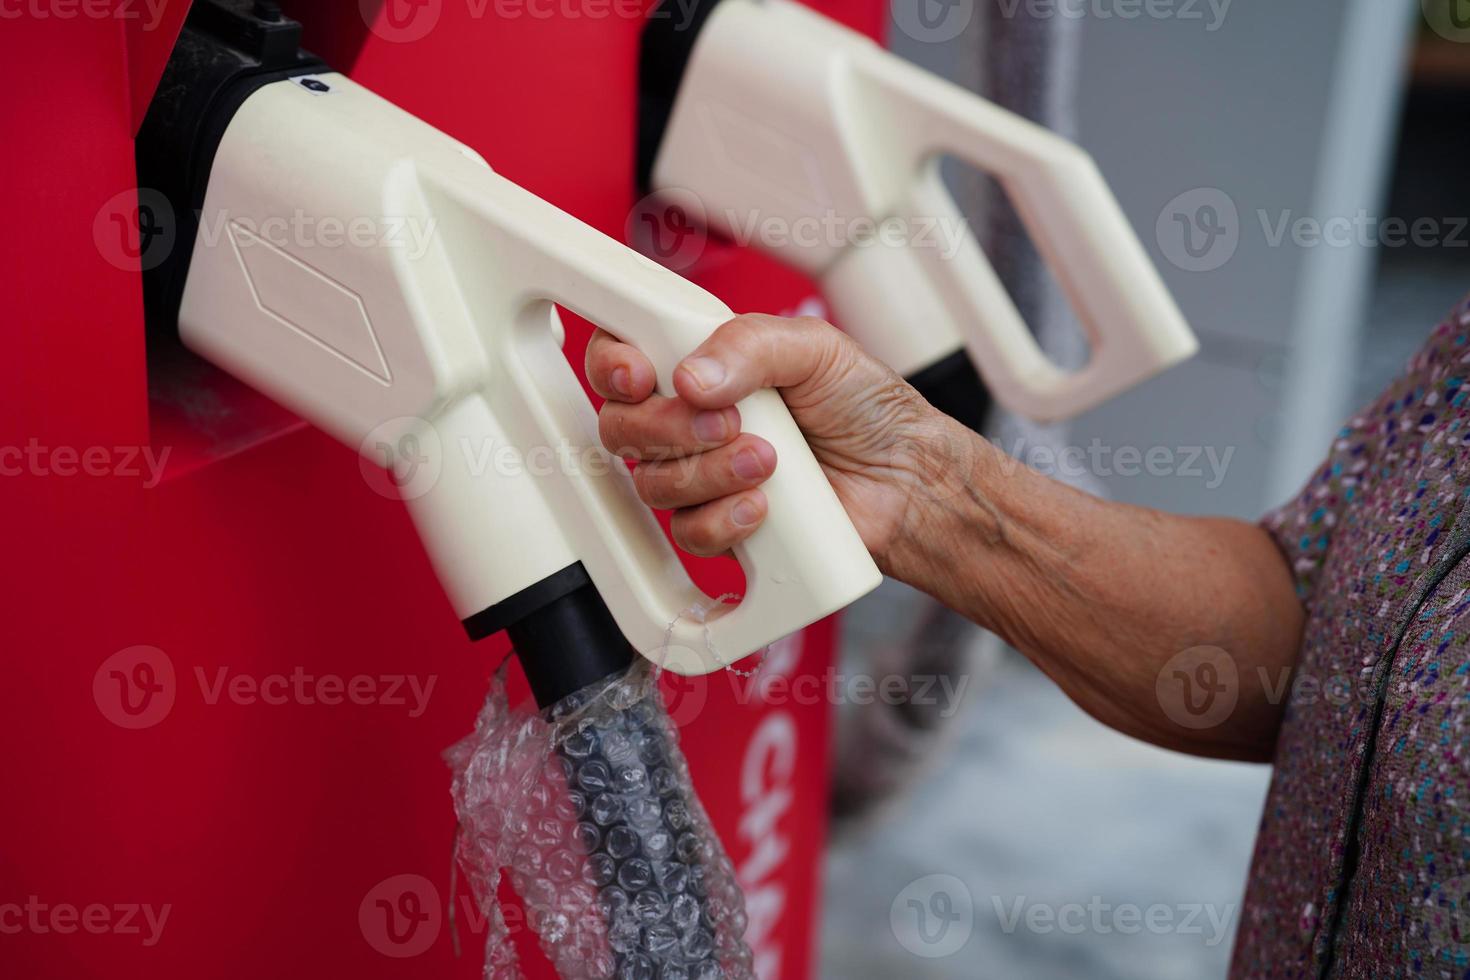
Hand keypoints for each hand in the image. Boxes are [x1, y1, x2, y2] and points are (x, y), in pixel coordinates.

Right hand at [586, 313, 973, 569]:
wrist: (906, 480)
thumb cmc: (866, 408)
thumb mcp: (816, 348)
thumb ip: (750, 344)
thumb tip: (691, 375)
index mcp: (703, 362)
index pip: (620, 357)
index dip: (612, 366)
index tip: (640, 374)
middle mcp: (690, 418)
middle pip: (621, 425)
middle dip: (670, 426)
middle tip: (731, 420)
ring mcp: (701, 474)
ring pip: (652, 482)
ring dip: (711, 472)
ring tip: (770, 460)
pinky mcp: (719, 525)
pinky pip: (687, 531)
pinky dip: (725, 518)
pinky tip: (766, 504)